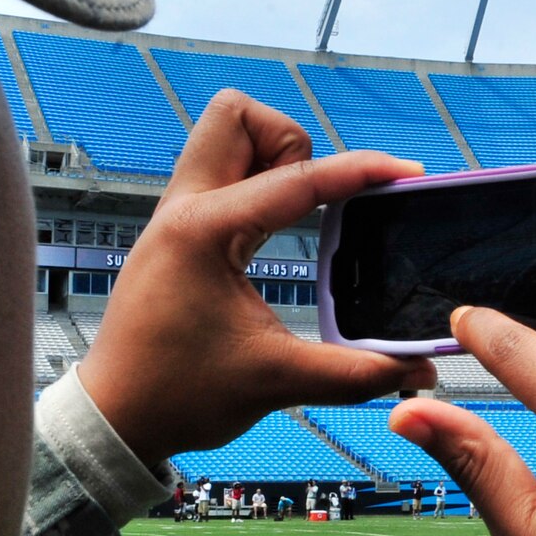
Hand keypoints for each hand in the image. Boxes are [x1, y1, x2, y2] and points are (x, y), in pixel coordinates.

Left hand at [79, 90, 435, 465]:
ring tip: (300, 213)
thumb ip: (357, 373)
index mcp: (205, 232)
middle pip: (238, 116)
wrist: (115, 420)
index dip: (362, 171)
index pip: (298, 178)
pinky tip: (279, 229)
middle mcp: (184, 209)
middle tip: (320, 196)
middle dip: (292, 141)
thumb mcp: (278, 382)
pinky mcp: (176, 235)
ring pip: (224, 138)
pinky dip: (256, 186)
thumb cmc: (177, 396)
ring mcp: (175, 217)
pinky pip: (221, 178)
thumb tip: (419, 368)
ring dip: (270, 158)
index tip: (406, 174)